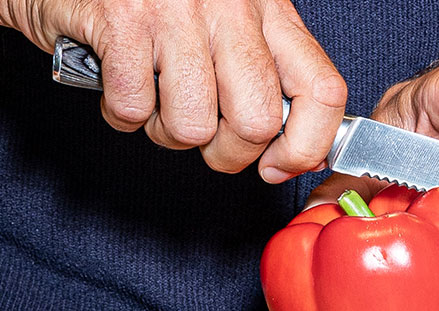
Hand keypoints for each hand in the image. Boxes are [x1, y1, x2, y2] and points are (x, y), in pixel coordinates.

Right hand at [0, 0, 346, 182]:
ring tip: (154, 99)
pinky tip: (116, 82)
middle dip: (225, 153)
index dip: (305, 146)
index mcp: (267, 7)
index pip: (321, 89)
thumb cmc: (152, 3)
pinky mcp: (122, 21)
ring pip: (193, 127)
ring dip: (165, 132)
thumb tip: (301, 148)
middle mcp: (231, 5)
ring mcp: (176, 11)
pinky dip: (120, 113)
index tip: (276, 166)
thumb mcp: (226, 22)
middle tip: (203, 136)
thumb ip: (264, 72)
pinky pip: (133, 109)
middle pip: (257, 122)